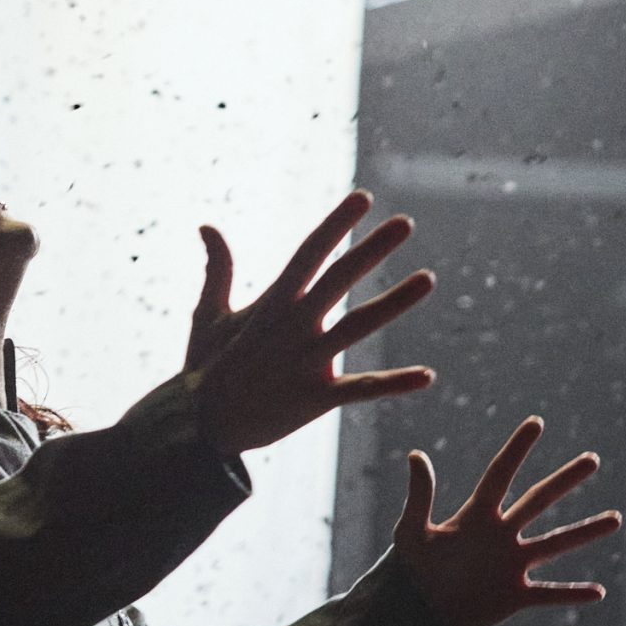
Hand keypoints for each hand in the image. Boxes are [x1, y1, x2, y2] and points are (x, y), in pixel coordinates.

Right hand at [187, 189, 435, 456]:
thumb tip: (207, 225)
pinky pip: (361, 389)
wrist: (197, 427)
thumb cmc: (204, 368)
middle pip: (339, 278)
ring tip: (428, 279)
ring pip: (357, 325)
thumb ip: (217, 269)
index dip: (336, 224)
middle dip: (372, 249)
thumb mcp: (208, 314)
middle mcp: (292, 325)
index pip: (310, 253)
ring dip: (394, 302)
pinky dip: (395, 383)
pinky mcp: (314, 397)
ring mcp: (305, 361)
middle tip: (405, 222)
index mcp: (272, 303)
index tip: (362, 199)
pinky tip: (427, 375)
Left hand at [392, 417, 621, 625]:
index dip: (517, 450)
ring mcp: (511, 565)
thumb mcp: (411, 530)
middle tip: (592, 459)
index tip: (536, 423)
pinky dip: (572, 593)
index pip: (500, 475)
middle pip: (538, 501)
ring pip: (555, 544)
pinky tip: (599, 592)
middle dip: (565, 480)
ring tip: (615, 518)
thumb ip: (419, 495)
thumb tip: (416, 454)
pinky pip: (549, 594)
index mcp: (476, 515)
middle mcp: (501, 535)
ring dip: (585, 532)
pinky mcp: (514, 596)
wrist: (419, 611)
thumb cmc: (413, 569)